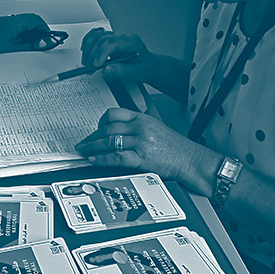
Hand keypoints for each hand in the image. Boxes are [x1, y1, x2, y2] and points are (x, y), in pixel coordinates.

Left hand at [0, 14, 51, 56]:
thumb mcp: (11, 49)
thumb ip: (28, 46)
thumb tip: (40, 45)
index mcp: (14, 22)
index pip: (36, 20)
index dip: (45, 29)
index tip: (49, 38)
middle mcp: (10, 20)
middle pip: (31, 21)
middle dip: (39, 32)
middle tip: (42, 43)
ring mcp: (4, 23)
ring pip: (23, 25)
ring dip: (30, 34)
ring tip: (32, 46)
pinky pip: (15, 28)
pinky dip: (21, 35)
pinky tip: (19, 45)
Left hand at [76, 108, 216, 186]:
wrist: (191, 160)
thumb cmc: (176, 147)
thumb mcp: (158, 127)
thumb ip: (141, 124)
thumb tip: (123, 126)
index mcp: (143, 118)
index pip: (114, 113)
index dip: (99, 122)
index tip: (94, 129)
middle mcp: (141, 127)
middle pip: (108, 128)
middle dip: (92, 136)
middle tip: (83, 143)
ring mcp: (141, 142)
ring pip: (109, 141)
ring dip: (93, 147)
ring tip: (84, 151)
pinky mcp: (142, 158)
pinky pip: (116, 156)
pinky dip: (102, 158)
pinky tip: (94, 159)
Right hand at [79, 28, 155, 84]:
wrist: (148, 65)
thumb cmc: (144, 67)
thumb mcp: (134, 72)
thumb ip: (120, 70)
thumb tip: (105, 70)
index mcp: (130, 41)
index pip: (111, 42)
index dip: (101, 53)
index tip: (96, 65)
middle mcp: (121, 36)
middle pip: (100, 39)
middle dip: (92, 55)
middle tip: (89, 69)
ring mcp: (114, 36)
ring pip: (95, 36)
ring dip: (88, 49)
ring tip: (87, 63)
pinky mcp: (108, 40)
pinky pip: (94, 37)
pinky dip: (88, 44)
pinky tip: (87, 53)